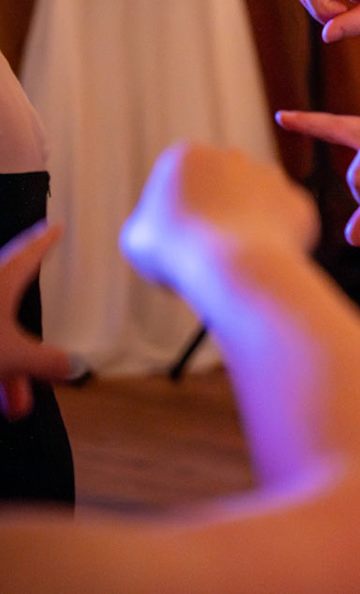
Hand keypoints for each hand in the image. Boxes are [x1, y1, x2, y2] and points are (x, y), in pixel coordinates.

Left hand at [0, 222, 76, 419]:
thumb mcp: (11, 355)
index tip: (55, 228)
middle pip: (10, 307)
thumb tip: (76, 366)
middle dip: (28, 344)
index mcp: (0, 283)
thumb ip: (46, 362)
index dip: (43, 243)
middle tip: (43, 356)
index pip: (27, 255)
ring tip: (16, 408)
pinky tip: (2, 406)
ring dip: (6, 377)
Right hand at [121, 143, 318, 291]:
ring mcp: (270, 177)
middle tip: (206, 252)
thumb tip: (165, 225)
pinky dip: (272, 244)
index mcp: (187, 155)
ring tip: (233, 259)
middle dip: (215, 214)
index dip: (175, 215)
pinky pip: (282, 226)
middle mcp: (233, 157)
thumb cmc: (176, 251)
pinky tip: (259, 259)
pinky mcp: (298, 201)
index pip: (180, 184)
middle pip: (219, 190)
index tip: (173, 240)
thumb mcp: (138, 239)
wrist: (235, 264)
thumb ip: (151, 223)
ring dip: (246, 228)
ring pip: (253, 206)